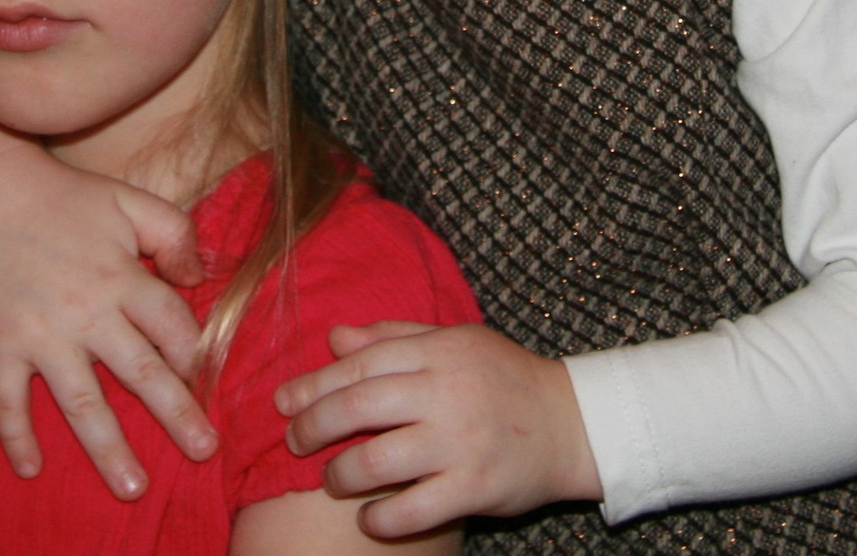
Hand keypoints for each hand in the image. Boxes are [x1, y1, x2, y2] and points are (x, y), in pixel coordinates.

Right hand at [0, 115, 214, 497]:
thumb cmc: (67, 198)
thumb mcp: (130, 201)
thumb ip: (174, 232)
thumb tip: (199, 276)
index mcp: (123, 278)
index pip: (172, 327)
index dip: (195, 354)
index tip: (206, 380)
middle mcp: (87, 314)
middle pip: (140, 374)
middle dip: (176, 416)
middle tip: (203, 451)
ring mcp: (42, 335)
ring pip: (80, 402)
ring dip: (107, 448)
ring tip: (132, 487)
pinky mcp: (2, 344)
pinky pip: (7, 399)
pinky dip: (16, 435)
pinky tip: (31, 469)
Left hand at [275, 321, 600, 537]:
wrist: (572, 423)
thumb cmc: (505, 379)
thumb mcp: (455, 342)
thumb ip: (395, 338)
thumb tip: (335, 338)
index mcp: (439, 352)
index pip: (359, 364)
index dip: (313, 383)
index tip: (284, 402)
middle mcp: (446, 393)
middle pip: (357, 407)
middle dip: (312, 427)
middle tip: (294, 442)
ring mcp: (460, 442)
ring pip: (377, 461)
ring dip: (340, 475)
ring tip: (332, 479)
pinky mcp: (475, 486)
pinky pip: (413, 509)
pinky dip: (380, 518)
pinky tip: (368, 517)